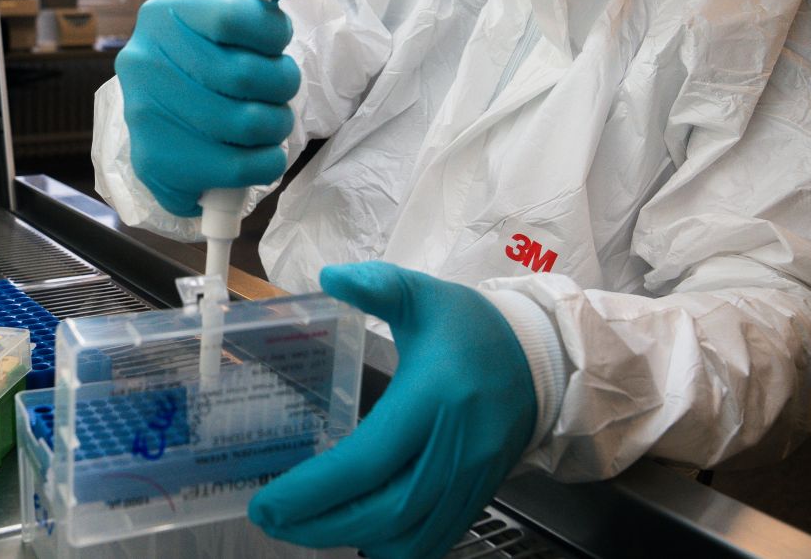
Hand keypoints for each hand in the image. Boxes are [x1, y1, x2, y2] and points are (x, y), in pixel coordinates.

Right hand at [117, 0, 313, 216]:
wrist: (165, 113)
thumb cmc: (211, 54)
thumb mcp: (232, 7)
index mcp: (165, 12)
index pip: (233, 14)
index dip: (273, 32)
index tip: (276, 43)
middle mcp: (144, 59)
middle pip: (246, 74)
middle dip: (282, 83)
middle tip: (281, 88)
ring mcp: (143, 113)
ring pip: (248, 124)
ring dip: (278, 124)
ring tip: (272, 120)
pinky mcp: (153, 161)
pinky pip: (235, 169)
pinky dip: (263, 164)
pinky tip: (259, 153)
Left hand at [249, 261, 535, 558]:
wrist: (542, 357)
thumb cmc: (472, 326)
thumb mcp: (423, 294)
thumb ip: (376, 283)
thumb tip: (329, 278)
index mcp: (434, 396)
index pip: (367, 459)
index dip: (314, 489)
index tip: (268, 502)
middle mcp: (455, 447)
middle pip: (383, 510)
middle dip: (320, 523)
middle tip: (271, 519)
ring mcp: (471, 479)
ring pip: (407, 534)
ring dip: (350, 539)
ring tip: (301, 529)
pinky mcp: (478, 496)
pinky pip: (434, 540)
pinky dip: (391, 547)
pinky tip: (355, 534)